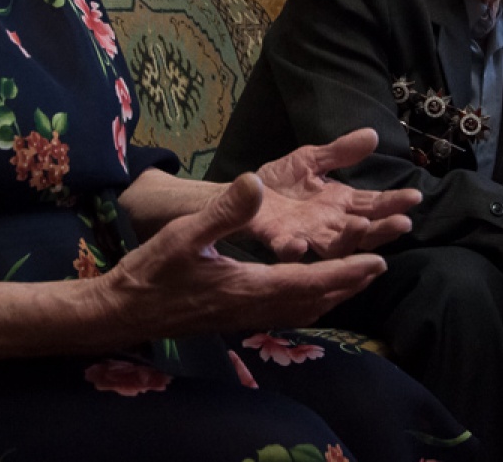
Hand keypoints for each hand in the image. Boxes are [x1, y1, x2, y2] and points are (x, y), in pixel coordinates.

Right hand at [100, 174, 388, 337]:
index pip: (310, 283)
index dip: (346, 272)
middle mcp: (253, 310)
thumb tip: (256, 182)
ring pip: (301, 312)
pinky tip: (306, 291)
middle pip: (314, 302)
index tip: (378, 261)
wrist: (123, 312)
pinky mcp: (235, 320)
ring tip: (353, 277)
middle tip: (378, 266)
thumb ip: (224, 211)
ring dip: (331, 295)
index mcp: (249, 288)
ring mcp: (244, 319)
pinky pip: (284, 315)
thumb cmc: (151, 272)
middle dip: (349, 284)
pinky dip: (307, 301)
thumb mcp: (184, 234)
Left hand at [249, 128, 420, 260]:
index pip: (373, 204)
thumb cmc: (280, 180)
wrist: (240, 190)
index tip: (414, 196)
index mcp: (339, 203)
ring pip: (335, 245)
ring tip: (362, 225)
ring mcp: (306, 234)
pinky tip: (300, 244)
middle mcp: (329, 223)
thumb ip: (340, 151)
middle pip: (363, 230)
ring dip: (350, 238)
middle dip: (383, 228)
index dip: (394, 202)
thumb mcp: (311, 159)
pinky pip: (288, 249)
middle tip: (402, 222)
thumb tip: (373, 134)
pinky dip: (294, 249)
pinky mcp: (278, 239)